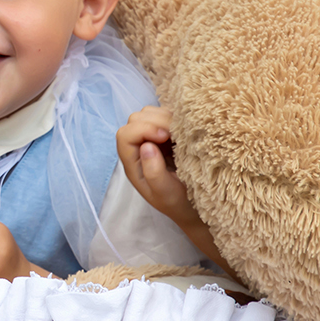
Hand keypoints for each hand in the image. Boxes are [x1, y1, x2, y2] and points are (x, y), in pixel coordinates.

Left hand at [117, 106, 197, 226]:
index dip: (143, 129)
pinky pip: (165, 115)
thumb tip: (146, 146)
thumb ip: (153, 172)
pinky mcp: (167, 136)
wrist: (194, 207)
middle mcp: (138, 149)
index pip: (125, 135)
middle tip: (177, 133)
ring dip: (165, 117)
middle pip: (136, 119)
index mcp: (133, 164)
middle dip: (156, 121)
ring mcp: (152, 140)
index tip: (165, 136)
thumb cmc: (178, 203)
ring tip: (182, 132)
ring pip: (149, 113)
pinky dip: (174, 117)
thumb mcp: (166, 193)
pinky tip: (185, 130)